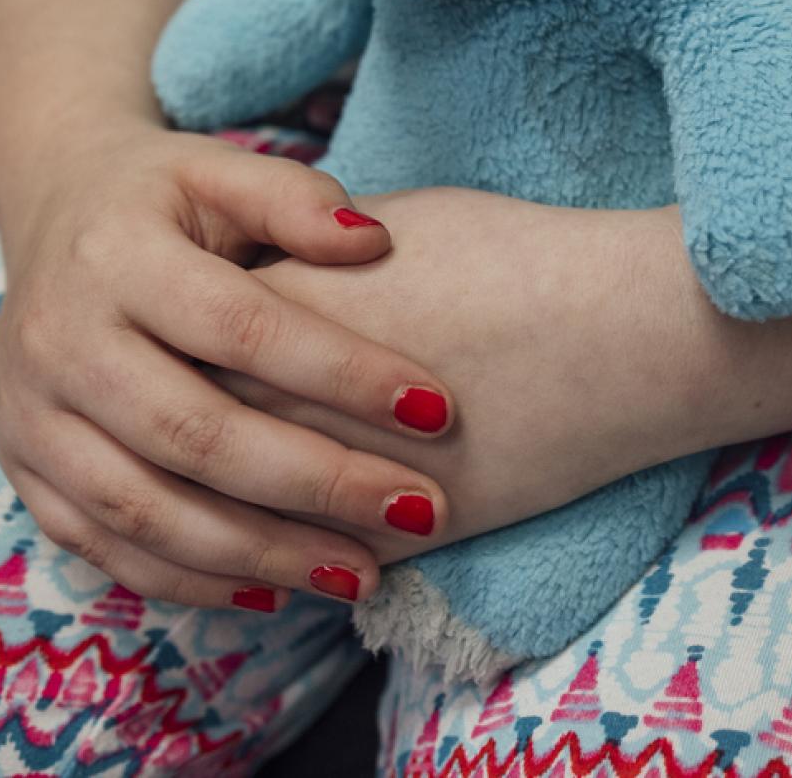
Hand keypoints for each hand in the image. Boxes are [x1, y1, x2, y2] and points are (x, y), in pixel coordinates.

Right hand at [0, 121, 459, 611]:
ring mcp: (31, 417)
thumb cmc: (169, 196)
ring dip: (262, 553)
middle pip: (194, 434)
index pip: (241, 327)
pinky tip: (280, 592)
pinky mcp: (24, 472)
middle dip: (317, 481)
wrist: (53, 210)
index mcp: (114, 258)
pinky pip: (108, 548)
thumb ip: (295, 200)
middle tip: (419, 508)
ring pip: (146, 509)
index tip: (436, 409)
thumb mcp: (222, 169)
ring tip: (364, 574)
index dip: (340, 372)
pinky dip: (194, 580)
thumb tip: (372, 241)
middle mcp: (59, 343)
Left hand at [220, 188, 717, 545]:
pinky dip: (293, 562)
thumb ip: (312, 261)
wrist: (613, 328)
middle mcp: (280, 400)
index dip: (178, 354)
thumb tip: (281, 284)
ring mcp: (332, 477)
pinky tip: (293, 557)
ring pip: (236, 517)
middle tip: (179, 437)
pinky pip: (308, 562)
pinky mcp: (391, 535)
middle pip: (186, 434)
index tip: (186, 351)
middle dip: (182, 442)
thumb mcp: (391, 228)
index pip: (181, 346)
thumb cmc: (514, 258)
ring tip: (221, 511)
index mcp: (268, 310)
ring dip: (225, 520)